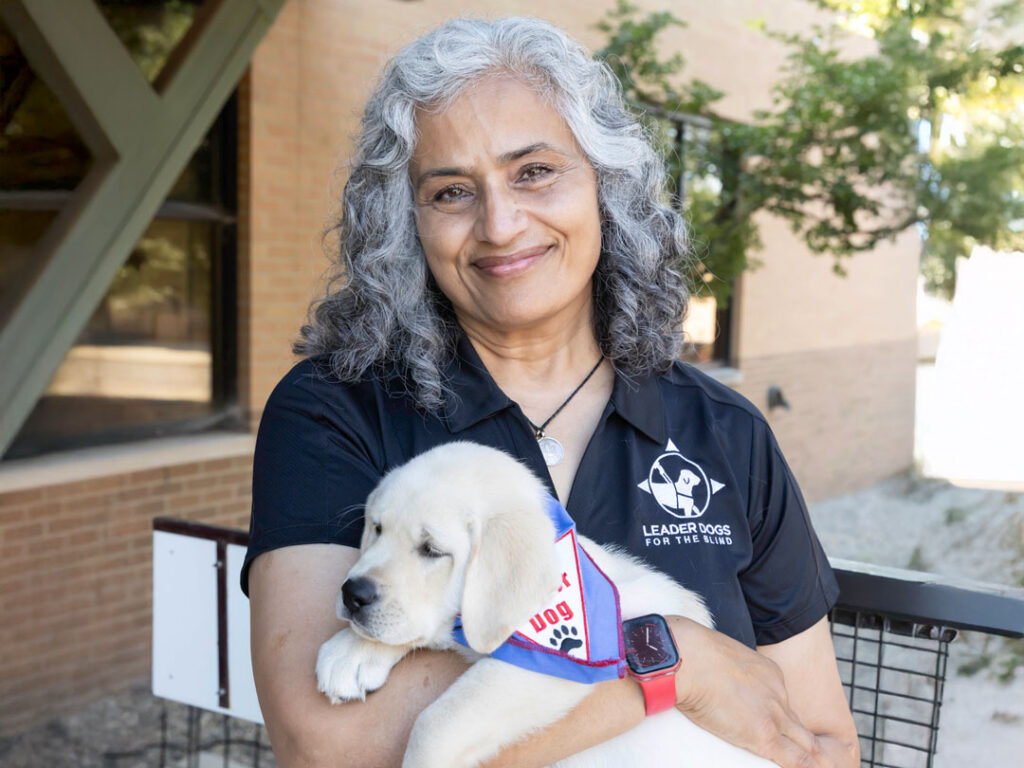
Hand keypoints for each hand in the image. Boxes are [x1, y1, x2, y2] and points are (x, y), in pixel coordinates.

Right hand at [668, 617, 834, 767]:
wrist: (689, 659)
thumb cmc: (691, 655)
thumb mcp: (722, 657)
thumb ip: (729, 673)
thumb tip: (717, 685)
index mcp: (769, 673)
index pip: (780, 702)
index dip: (779, 717)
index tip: (773, 725)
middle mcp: (777, 694)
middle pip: (796, 724)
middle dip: (805, 741)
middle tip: (816, 754)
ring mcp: (774, 715)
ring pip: (804, 743)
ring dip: (814, 757)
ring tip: (825, 767)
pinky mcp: (764, 736)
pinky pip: (795, 759)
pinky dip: (806, 767)